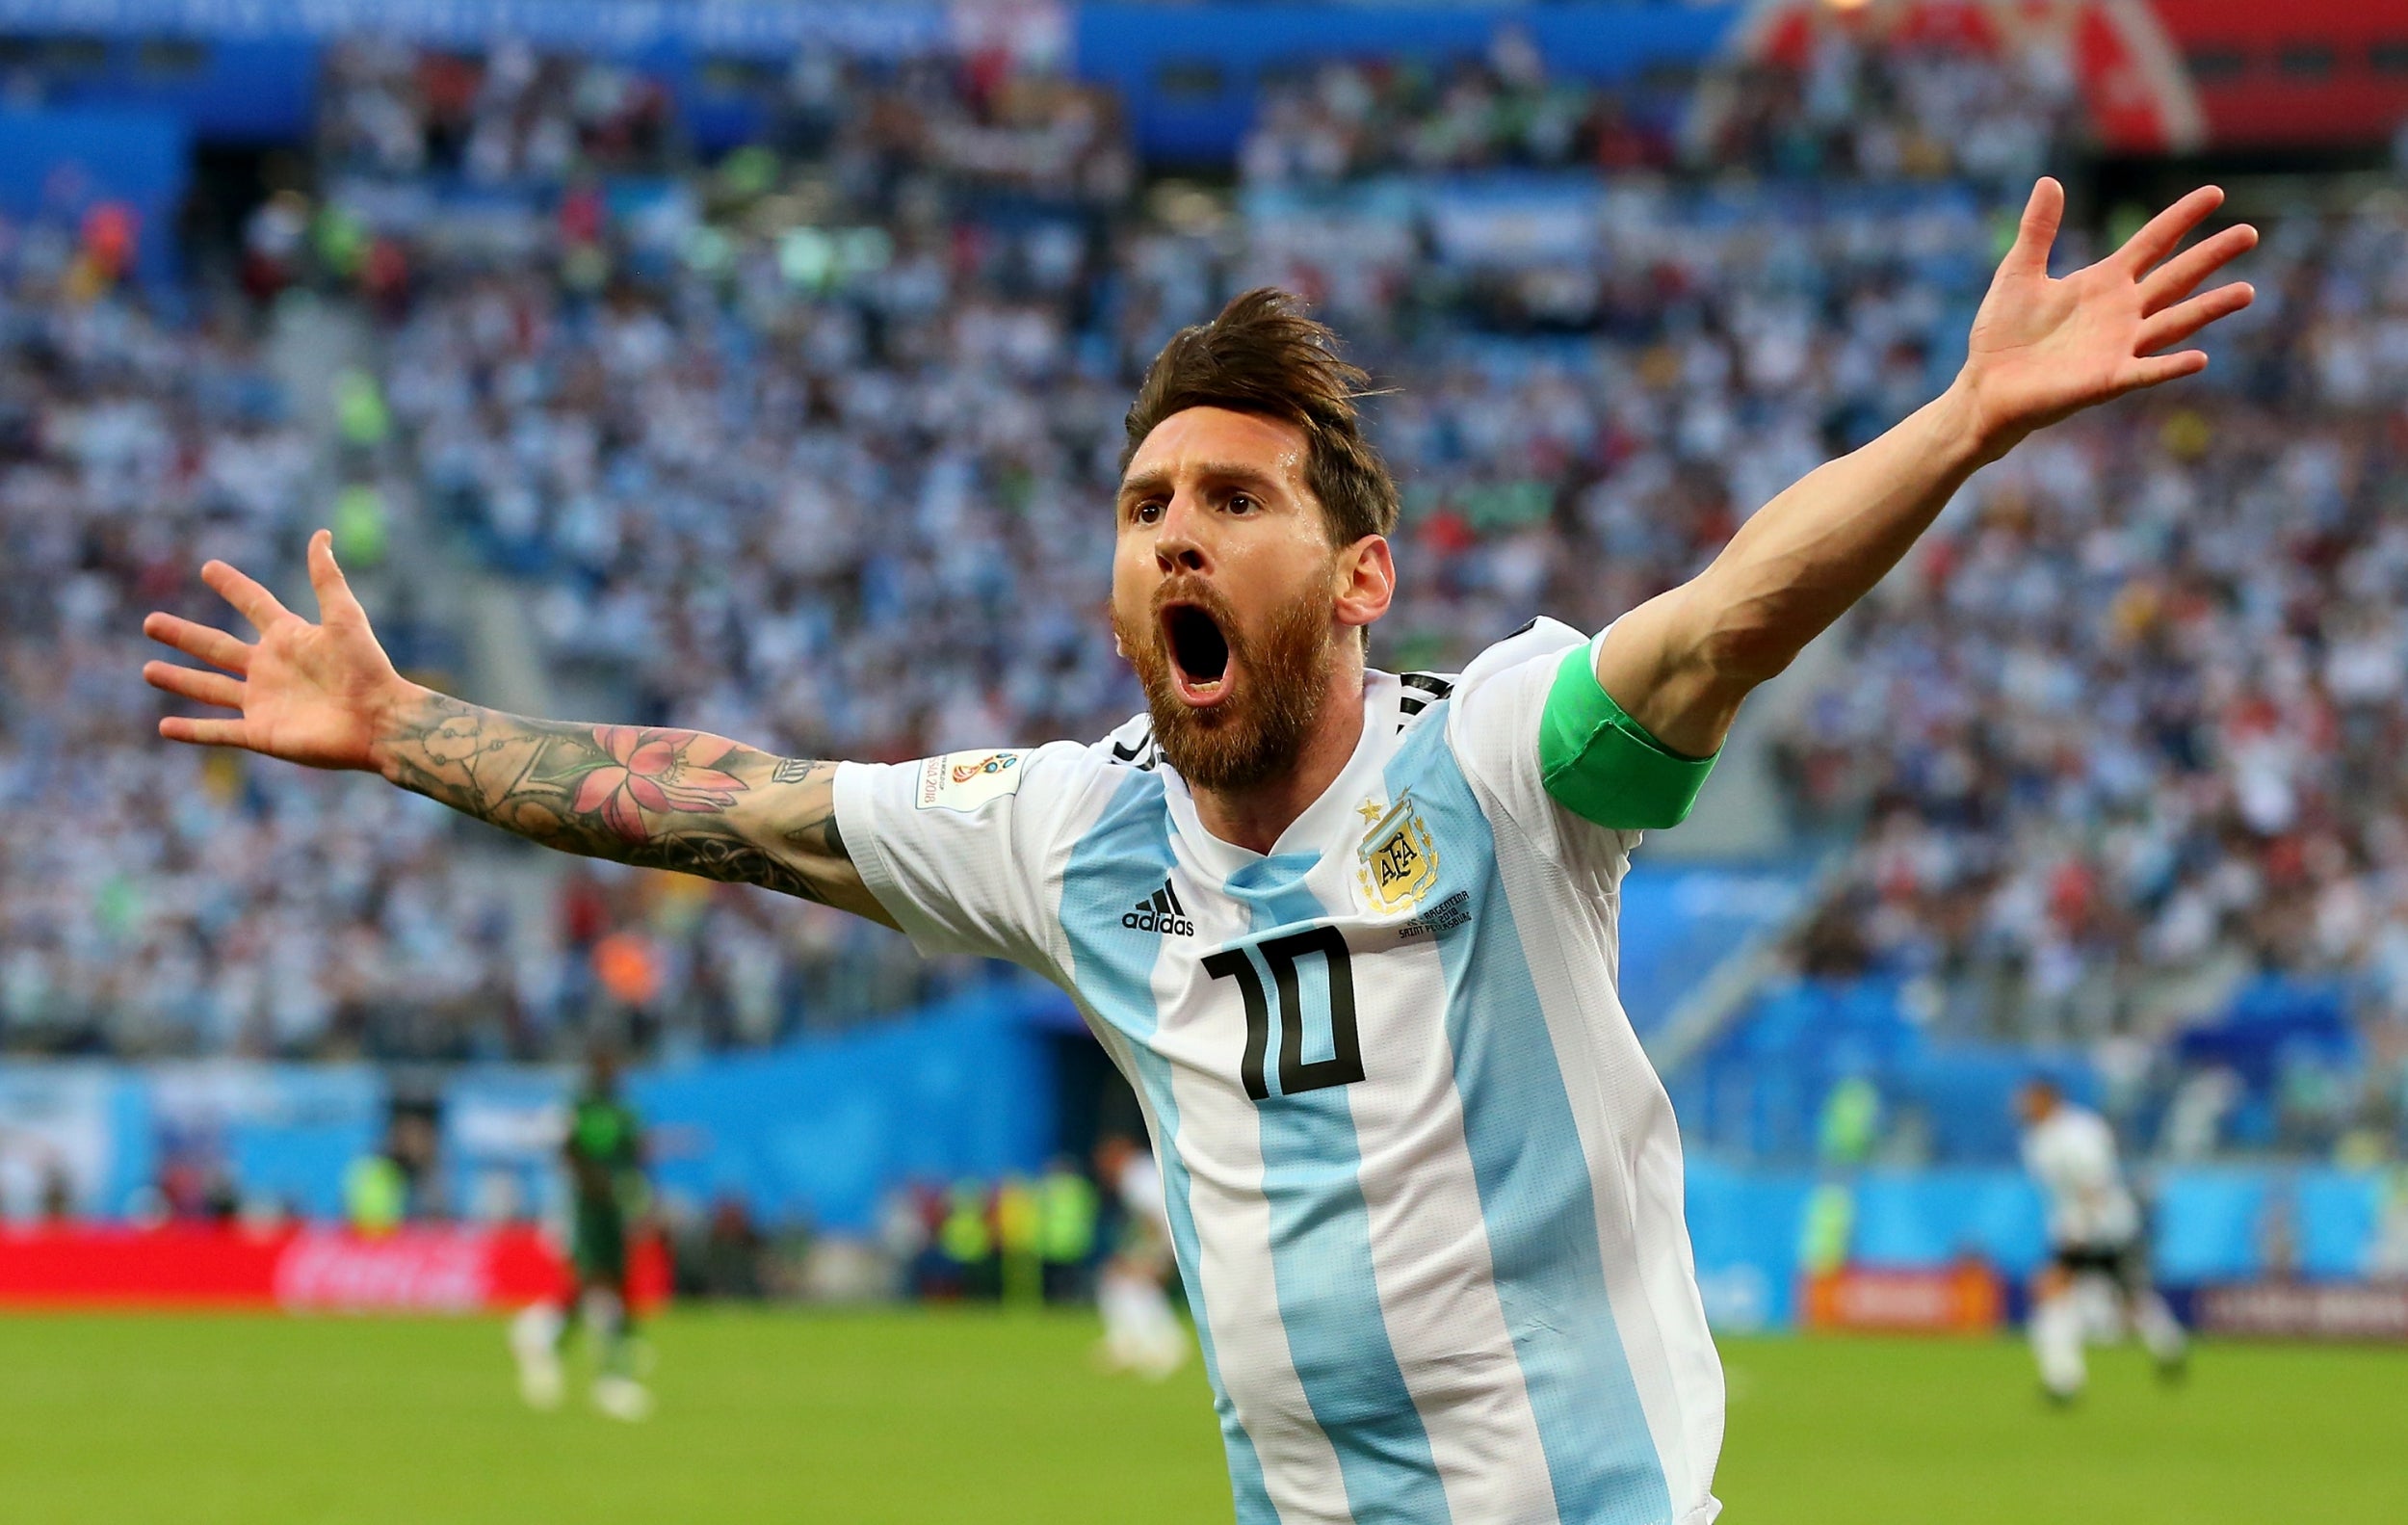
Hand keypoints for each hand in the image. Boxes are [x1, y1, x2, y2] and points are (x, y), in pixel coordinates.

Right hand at [142, 530, 418, 772]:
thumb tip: (322, 533)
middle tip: (150, 622)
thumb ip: (326, 578)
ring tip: (148, 670)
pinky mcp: (261, 733)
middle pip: (216, 647)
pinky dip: (192, 731)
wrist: (381, 721)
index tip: (209, 567)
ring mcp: (263, 702)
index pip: (254, 603)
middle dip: (184, 635)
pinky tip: (164, 727)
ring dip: (179, 680)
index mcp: (289, 638)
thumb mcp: (344, 617)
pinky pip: (218, 731)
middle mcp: (270, 668)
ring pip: (209, 688)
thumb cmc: (367, 668)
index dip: (233, 586)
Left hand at [1956, 178, 2256, 455]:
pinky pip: (2145, 372)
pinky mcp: (2106, 380)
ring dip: (2210, 308)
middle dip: (2211, 256)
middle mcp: (2121, 312)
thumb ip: (2037, 230)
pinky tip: (2200, 358)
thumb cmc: (2003, 333)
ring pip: (2174, 323)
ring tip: (2248, 291)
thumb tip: (2049, 180)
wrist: (1984, 387)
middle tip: (2250, 233)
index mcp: (2104, 283)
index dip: (2181, 218)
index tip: (2215, 193)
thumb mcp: (2018, 272)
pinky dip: (2171, 367)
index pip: (2153, 243)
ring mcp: (2118, 347)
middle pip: (2176, 278)